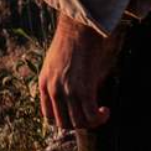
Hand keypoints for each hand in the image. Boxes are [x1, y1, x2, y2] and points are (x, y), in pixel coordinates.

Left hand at [38, 13, 125, 131]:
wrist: (78, 27)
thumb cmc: (70, 41)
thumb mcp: (54, 62)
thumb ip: (58, 81)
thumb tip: (71, 97)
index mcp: (44, 83)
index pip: (48, 115)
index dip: (63, 119)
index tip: (76, 114)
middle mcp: (53, 90)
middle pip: (64, 123)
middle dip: (79, 123)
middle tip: (91, 116)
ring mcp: (68, 91)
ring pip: (78, 123)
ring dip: (92, 123)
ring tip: (100, 113)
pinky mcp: (83, 89)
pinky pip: (91, 116)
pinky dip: (100, 118)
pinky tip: (106, 110)